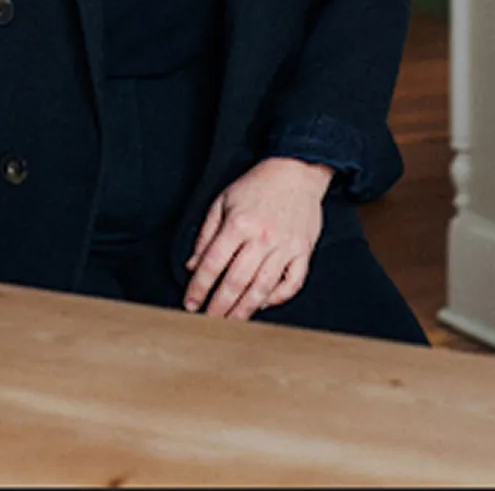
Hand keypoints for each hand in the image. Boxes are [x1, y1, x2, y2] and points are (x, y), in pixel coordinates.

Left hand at [183, 157, 333, 319]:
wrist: (295, 171)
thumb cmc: (257, 185)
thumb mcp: (223, 201)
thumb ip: (206, 234)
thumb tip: (193, 265)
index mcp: (239, 223)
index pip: (213, 263)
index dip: (199, 287)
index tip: (191, 303)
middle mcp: (262, 238)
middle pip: (236, 282)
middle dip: (219, 306)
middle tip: (209, 321)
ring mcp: (285, 247)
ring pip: (262, 288)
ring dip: (244, 310)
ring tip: (231, 322)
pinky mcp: (303, 252)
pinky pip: (291, 284)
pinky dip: (277, 298)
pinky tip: (262, 304)